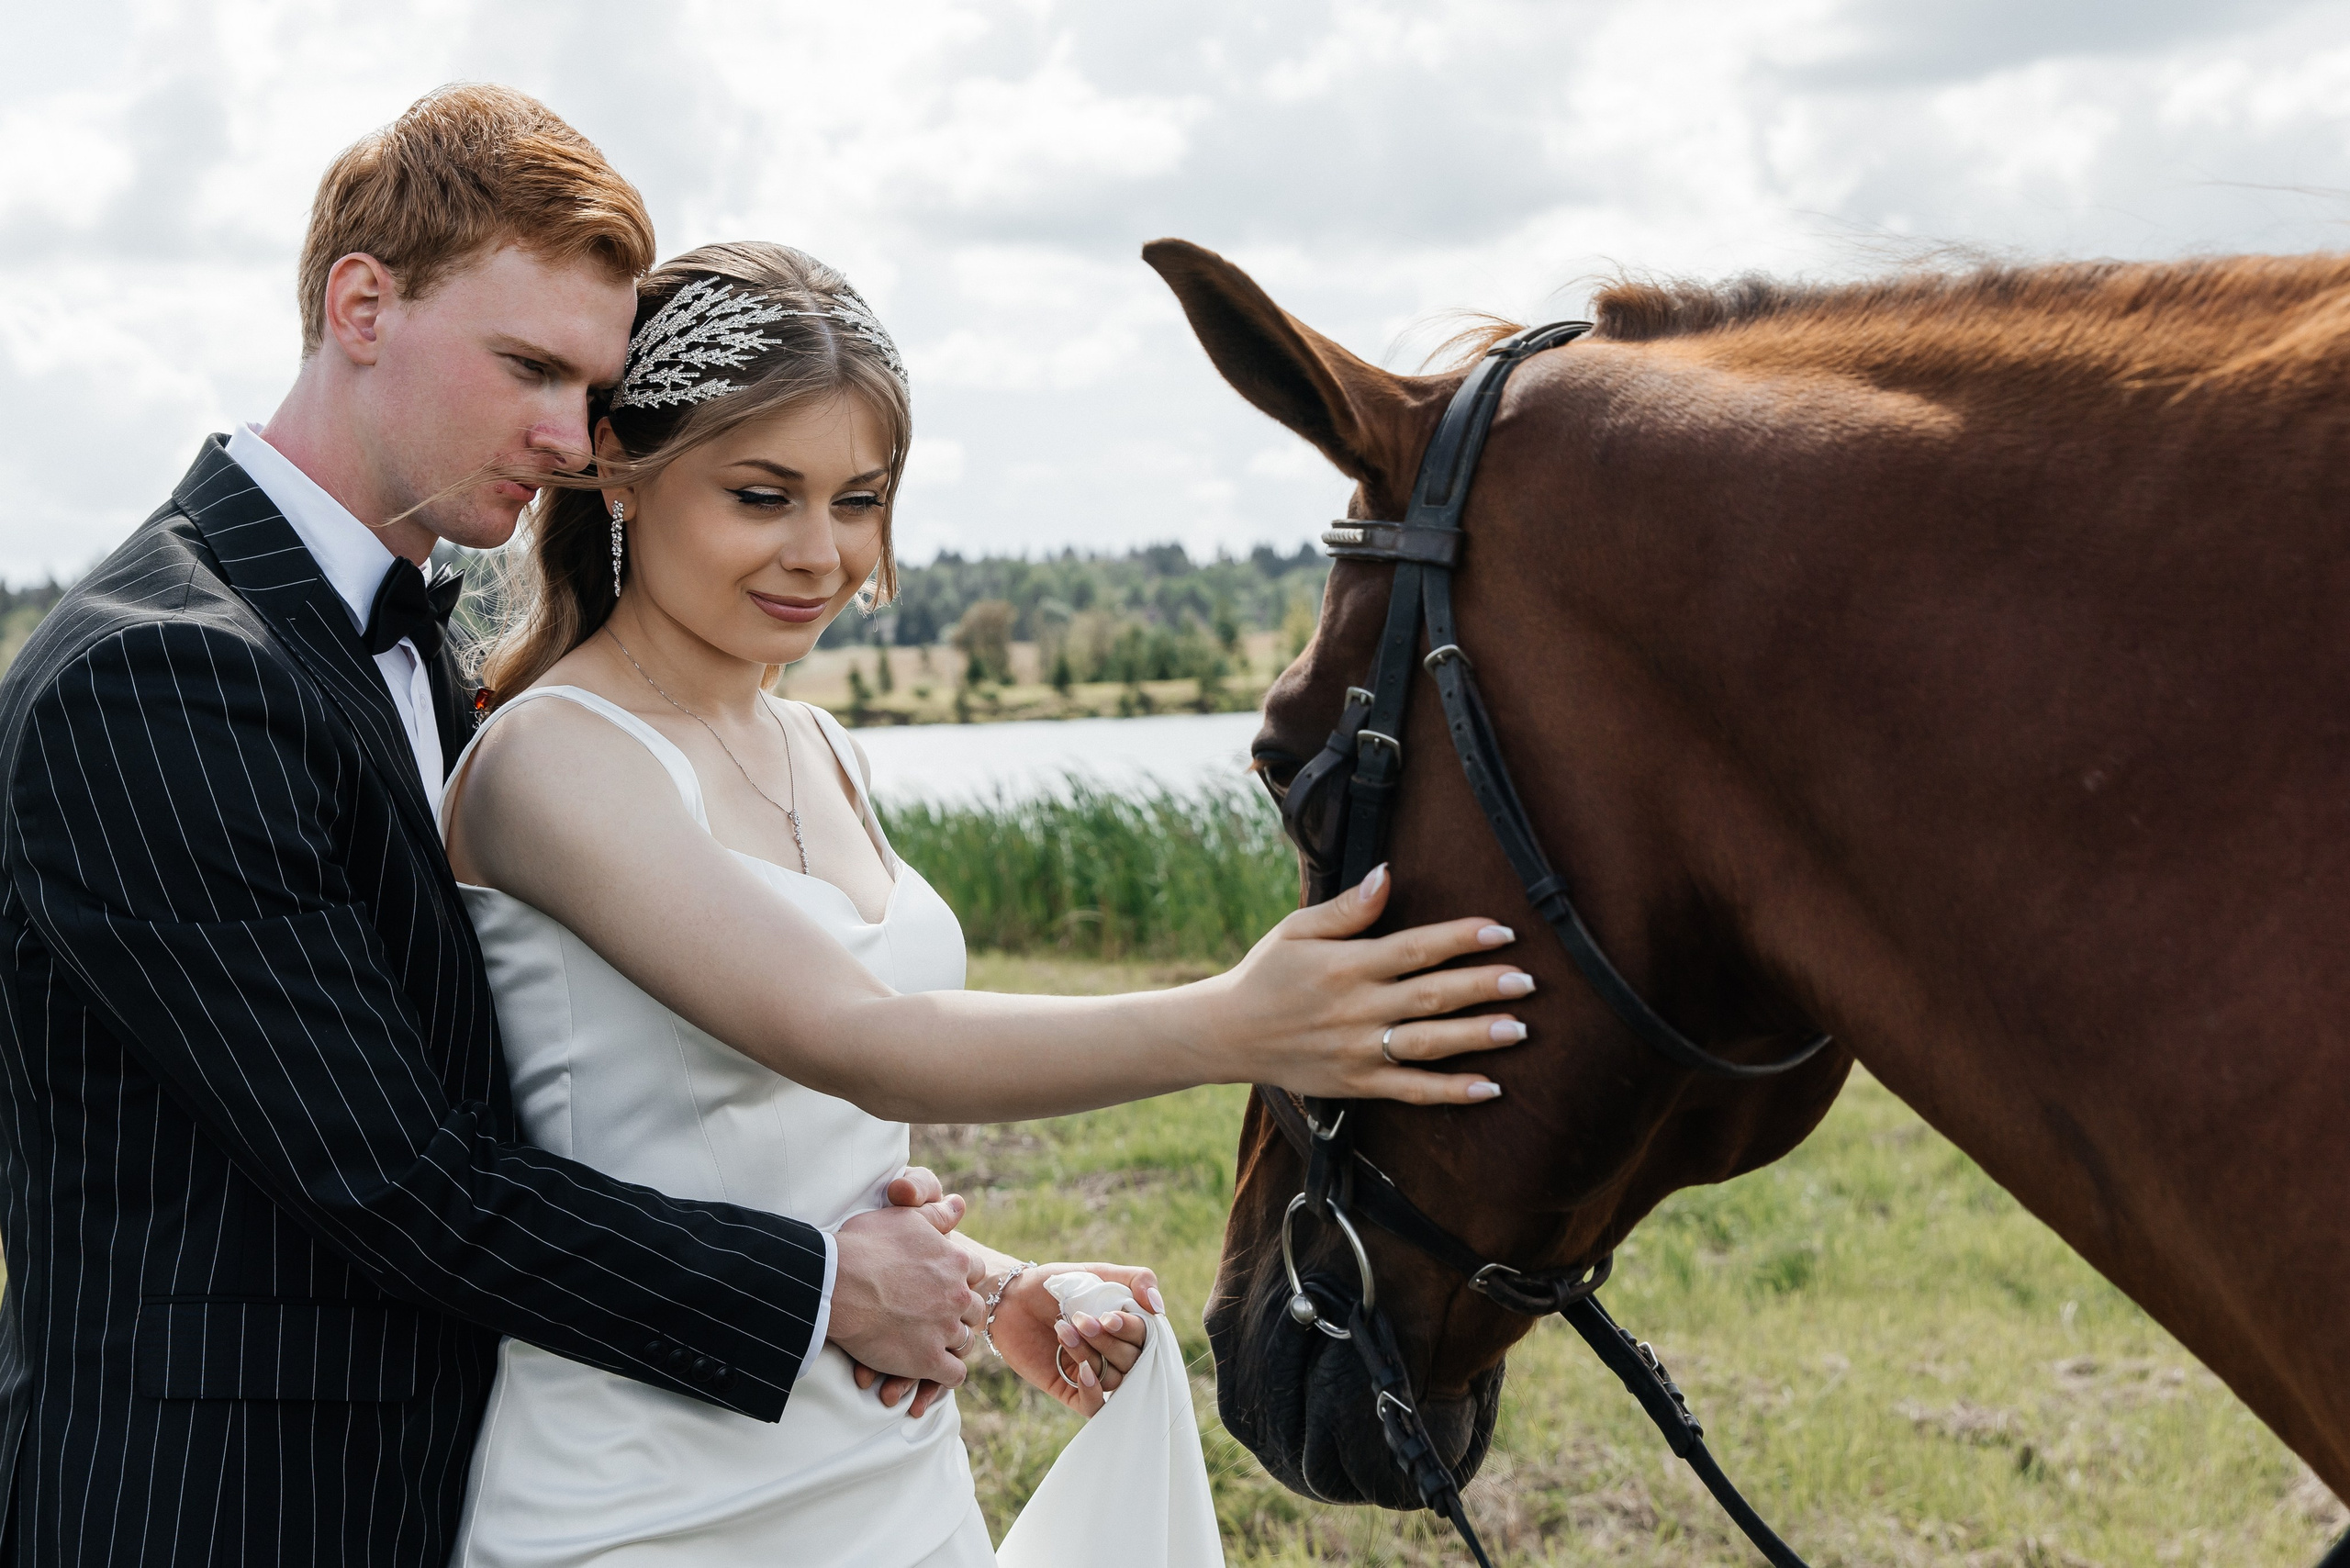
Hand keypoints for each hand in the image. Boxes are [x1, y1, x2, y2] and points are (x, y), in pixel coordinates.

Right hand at [828, 1173, 978, 1390]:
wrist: (836, 1284)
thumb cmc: (864, 1245)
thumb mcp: (904, 1218)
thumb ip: (936, 1214)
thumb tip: (959, 1204)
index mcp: (956, 1261)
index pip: (975, 1273)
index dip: (958, 1280)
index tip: (940, 1286)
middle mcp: (958, 1295)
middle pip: (973, 1310)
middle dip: (957, 1313)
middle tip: (932, 1318)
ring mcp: (945, 1329)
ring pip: (964, 1342)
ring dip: (949, 1343)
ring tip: (927, 1344)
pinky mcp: (928, 1360)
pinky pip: (954, 1375)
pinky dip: (944, 1375)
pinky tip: (929, 1370)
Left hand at [988, 1262, 1160, 1417]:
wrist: (1010, 1298)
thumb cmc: (1056, 1283)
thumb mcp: (1097, 1272)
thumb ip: (1136, 1280)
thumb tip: (1159, 1308)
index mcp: (1127, 1327)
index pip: (1147, 1338)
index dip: (1131, 1330)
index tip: (1107, 1316)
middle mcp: (1115, 1353)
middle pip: (1133, 1362)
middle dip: (1105, 1341)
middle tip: (1079, 1320)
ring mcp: (1094, 1373)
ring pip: (1113, 1379)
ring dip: (1089, 1356)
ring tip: (1062, 1330)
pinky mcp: (1071, 1390)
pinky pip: (1095, 1407)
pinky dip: (1093, 1392)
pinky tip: (1081, 1371)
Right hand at [1202, 863, 1531, 1103]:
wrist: (1229, 1035)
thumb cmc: (1268, 974)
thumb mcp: (1297, 930)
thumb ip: (1347, 908)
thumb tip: (1386, 874)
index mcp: (1346, 965)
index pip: (1414, 948)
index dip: (1460, 939)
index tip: (1501, 931)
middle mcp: (1357, 1009)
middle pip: (1431, 995)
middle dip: (1484, 987)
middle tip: (1529, 981)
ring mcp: (1359, 1050)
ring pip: (1429, 1043)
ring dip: (1477, 1037)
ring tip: (1521, 1028)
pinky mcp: (1358, 1084)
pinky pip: (1412, 1090)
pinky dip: (1451, 1091)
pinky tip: (1490, 1087)